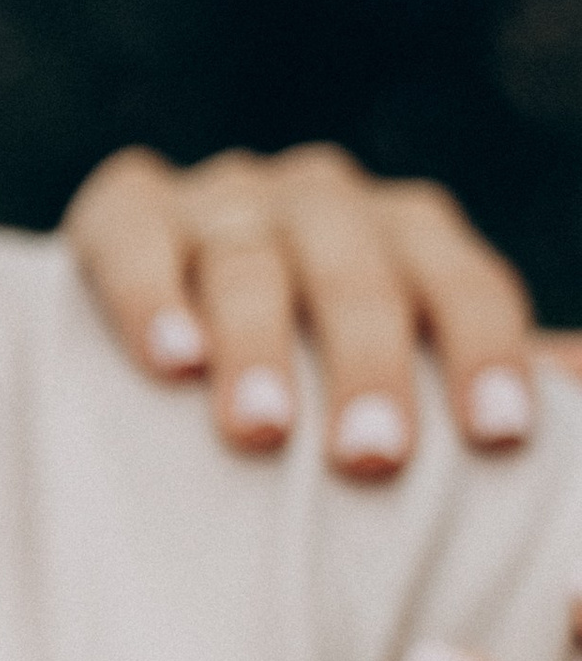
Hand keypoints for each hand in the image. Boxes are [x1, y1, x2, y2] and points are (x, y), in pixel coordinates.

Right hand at [66, 145, 535, 474]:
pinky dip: (151, 293)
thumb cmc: (305, 390)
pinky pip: (136, 237)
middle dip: (369, 364)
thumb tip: (580, 375)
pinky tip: (171, 359)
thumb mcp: (401, 379)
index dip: (485, 353)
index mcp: (405, 236)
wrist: (153, 345)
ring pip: (251, 259)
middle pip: (362, 271)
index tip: (497, 438)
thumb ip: (482, 379)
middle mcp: (321, 201)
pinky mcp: (124, 211)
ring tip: (261, 431)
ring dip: (259, 343)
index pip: (465, 283)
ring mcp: (222, 200)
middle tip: (371, 460)